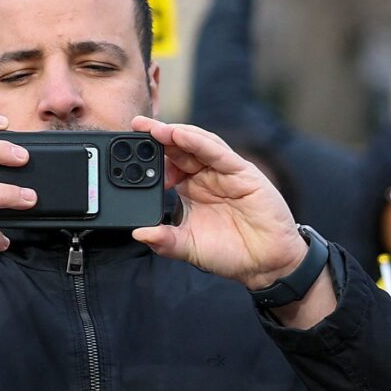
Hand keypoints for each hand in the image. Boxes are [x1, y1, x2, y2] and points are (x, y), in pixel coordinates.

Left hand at [127, 117, 312, 293]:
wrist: (266, 265)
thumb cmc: (230, 252)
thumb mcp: (188, 247)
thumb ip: (164, 240)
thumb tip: (138, 234)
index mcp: (190, 188)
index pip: (166, 164)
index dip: (147, 156)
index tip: (124, 151)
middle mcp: (206, 176)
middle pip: (179, 148)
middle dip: (156, 136)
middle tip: (135, 126)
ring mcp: (225, 173)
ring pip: (198, 144)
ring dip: (175, 134)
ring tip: (153, 128)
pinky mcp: (244, 174)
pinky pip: (219, 154)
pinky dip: (199, 142)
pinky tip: (181, 136)